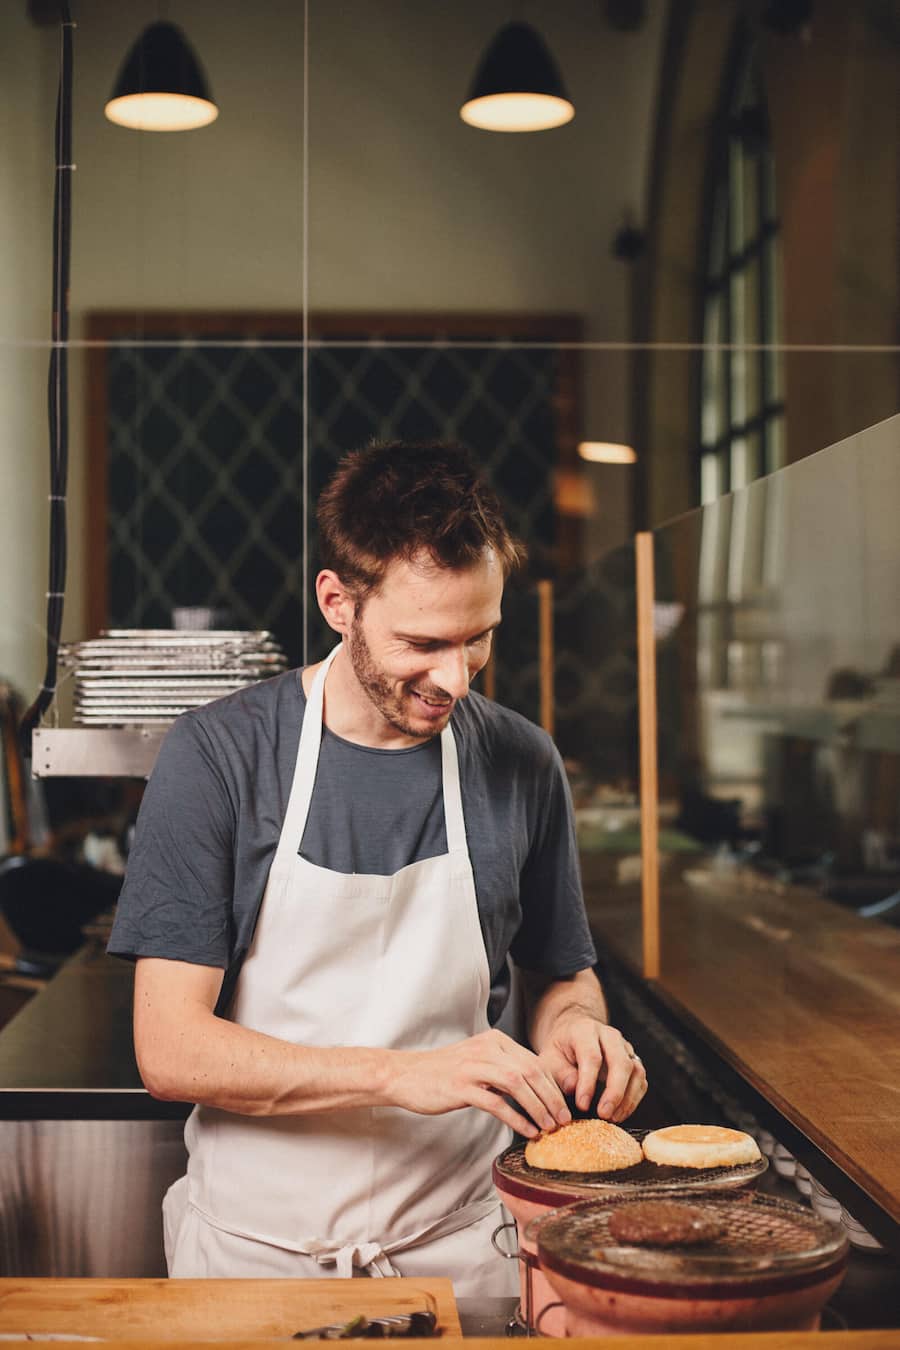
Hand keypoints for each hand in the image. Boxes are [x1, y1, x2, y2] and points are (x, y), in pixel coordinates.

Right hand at [386, 1029, 572, 1136]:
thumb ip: (502, 1068)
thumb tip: (533, 1090)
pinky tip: (527, 1131)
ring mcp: (473, 1066)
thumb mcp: (477, 1061)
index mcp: (494, 1040)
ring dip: (539, 1108)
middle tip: (564, 1120)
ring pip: (518, 1084)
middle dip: (552, 1098)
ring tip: (550, 1128)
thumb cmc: (442, 1072)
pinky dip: (517, 1118)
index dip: (553, 1085)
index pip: (534, 1061)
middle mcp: (487, 1049)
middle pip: (531, 1071)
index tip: (563, 1106)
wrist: (405, 1075)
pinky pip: (497, 1103)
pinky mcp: (461, 1086)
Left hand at [537, 1014, 646, 1122]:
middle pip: (620, 1062)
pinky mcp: (633, 1060)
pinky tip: (620, 1113)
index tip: (582, 1105)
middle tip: (604, 1114)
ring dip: (627, 1098)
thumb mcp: (550, 1057)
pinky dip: (633, 1099)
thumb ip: (559, 1072)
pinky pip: (640, 1080)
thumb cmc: (561, 1049)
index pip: (592, 1056)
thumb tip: (573, 1088)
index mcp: (585, 1031)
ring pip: (636, 1071)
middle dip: (614, 1092)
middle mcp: (609, 1036)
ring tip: (612, 1117)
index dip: (588, 1083)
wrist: (574, 1032)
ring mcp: (625, 1047)